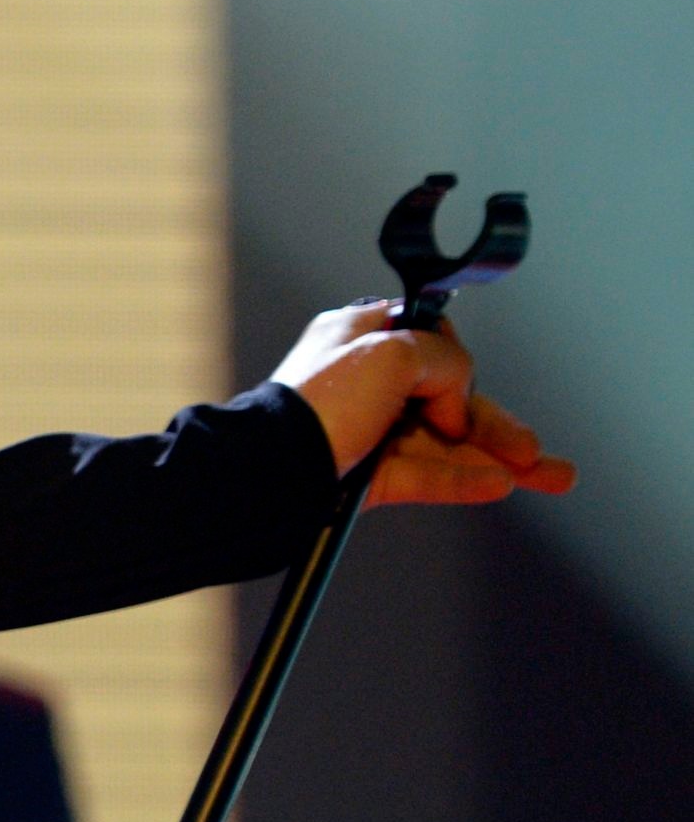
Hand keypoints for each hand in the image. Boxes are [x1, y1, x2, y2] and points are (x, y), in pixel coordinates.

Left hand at [269, 302, 574, 505]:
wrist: (270, 468)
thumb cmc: (318, 400)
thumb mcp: (391, 352)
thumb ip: (443, 360)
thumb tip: (457, 399)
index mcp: (358, 338)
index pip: (427, 339)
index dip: (454, 360)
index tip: (461, 377)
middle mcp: (364, 382)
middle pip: (447, 401)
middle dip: (498, 424)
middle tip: (533, 449)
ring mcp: (366, 431)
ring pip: (445, 443)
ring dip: (499, 457)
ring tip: (551, 476)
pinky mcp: (365, 475)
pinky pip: (426, 475)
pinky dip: (464, 478)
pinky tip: (502, 484)